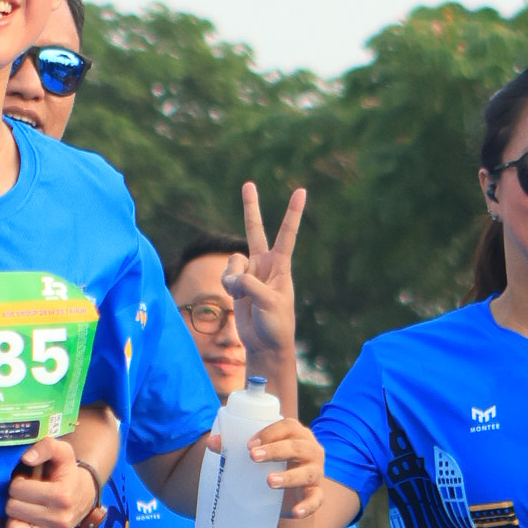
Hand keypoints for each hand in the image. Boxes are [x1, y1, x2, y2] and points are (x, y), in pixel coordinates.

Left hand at [2, 434, 98, 527]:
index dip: (18, 482)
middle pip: (12, 508)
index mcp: (62, 496)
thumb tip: (27, 458)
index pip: (17, 490)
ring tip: (25, 509)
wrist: (84, 497)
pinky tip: (28, 522)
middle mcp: (60, 520)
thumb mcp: (62, 452)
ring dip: (14, 517)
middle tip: (26, 496)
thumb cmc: (67, 474)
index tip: (28, 482)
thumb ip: (46, 446)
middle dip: (15, 499)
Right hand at [222, 179, 305, 386]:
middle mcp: (264, 264)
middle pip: (255, 230)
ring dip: (233, 278)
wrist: (265, 343)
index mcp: (281, 266)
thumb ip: (250, 284)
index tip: (300, 191)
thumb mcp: (269, 303)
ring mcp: (249, 272)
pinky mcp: (236, 283)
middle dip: (250, 207)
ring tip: (242, 295)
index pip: (287, 234)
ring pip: (232, 261)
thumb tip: (234, 277)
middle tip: (248, 184)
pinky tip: (237, 298)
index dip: (293, 213)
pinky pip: (226, 275)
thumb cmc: (276, 324)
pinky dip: (228, 285)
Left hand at [240, 413, 328, 522]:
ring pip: (306, 473)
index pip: (288, 426)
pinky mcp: (316, 493)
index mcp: (297, 435)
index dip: (270, 433)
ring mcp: (316, 472)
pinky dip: (307, 506)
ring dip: (289, 477)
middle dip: (275, 450)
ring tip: (269, 481)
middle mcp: (311, 450)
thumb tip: (210, 443)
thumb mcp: (259, 454)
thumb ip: (235, 448)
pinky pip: (316, 500)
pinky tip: (296, 512)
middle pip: (297, 447)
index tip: (249, 444)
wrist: (293, 491)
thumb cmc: (274, 463)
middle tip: (253, 457)